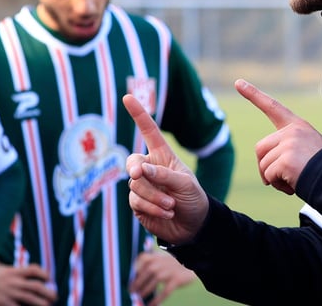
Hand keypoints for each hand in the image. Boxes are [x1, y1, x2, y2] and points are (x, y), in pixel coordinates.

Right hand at [0, 260, 55, 305]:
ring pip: (31, 299)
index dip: (43, 273)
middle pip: (36, 286)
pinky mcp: (2, 303)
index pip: (33, 269)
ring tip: (48, 305)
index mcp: (11, 272)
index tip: (49, 278)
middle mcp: (12, 282)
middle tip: (55, 296)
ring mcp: (8, 293)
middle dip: (48, 292)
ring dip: (42, 303)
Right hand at [124, 93, 208, 244]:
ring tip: (171, 205)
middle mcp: (149, 168)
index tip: (128, 96)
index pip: (148, 131)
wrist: (193, 225)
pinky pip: (136, 202)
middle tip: (138, 176)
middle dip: (137, 171)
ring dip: (154, 197)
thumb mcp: (185, 183)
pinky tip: (166, 213)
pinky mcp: (138, 204)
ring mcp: (142, 186)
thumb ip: (164, 175)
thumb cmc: (193, 198)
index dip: (138, 114)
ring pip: (135, 185)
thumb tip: (140, 170)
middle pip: (133, 163)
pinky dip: (152, 208)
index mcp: (162, 155)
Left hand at [130, 250, 196, 305]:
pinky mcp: (176, 280)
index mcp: (156, 256)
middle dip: (137, 283)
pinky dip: (157, 299)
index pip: (141, 260)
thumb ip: (149, 265)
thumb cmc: (173, 265)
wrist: (191, 265)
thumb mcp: (161, 260)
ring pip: (154, 282)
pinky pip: (165, 292)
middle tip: (132, 292)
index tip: (129, 280)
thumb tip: (135, 279)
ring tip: (140, 297)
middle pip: (146, 273)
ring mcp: (169, 271)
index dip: (134, 271)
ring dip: (145, 291)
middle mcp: (161, 262)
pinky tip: (151, 305)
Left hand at [238, 78, 321, 195]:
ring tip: (293, 180)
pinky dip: (278, 185)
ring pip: (263, 165)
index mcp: (297, 126)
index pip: (273, 107)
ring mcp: (288, 144)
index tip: (238, 83)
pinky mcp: (285, 159)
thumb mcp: (306, 150)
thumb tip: (266, 173)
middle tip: (281, 176)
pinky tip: (294, 184)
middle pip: (260, 148)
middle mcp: (292, 131)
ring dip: (274, 178)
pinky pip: (269, 176)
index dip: (253, 94)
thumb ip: (286, 150)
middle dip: (266, 166)